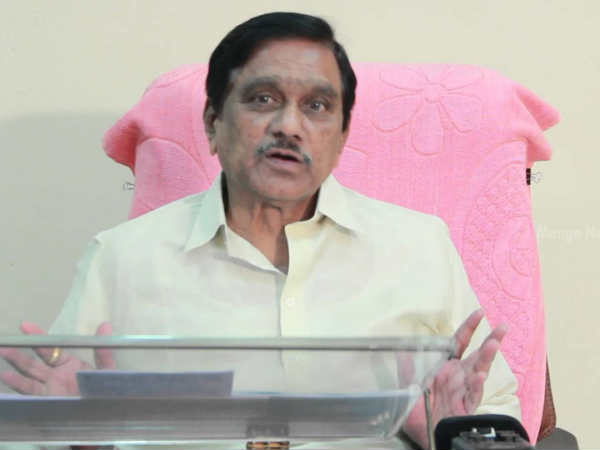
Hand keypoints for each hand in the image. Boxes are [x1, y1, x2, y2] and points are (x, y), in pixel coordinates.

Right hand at [0, 321, 114, 395]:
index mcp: (69, 365)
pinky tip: (7, 377)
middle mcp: (55, 376)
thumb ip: (104, 351)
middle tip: (4, 344)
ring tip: (2, 354)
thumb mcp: (107, 370)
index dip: (38, 337)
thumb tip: (105, 324)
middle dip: (18, 354)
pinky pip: (30, 394)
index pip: (50, 348)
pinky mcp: (46, 402)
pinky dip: (18, 386)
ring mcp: (49, 390)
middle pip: (33, 363)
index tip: (25, 326)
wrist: (103, 416)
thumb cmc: (105, 392)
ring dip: (14, 368)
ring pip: (27, 377)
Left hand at [401, 309, 506, 448]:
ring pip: (479, 371)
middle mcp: (458, 377)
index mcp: (447, 367)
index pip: (460, 342)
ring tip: (493, 344)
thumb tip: (402, 346)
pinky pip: (473, 395)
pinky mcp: (465, 408)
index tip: (480, 313)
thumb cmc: (419, 412)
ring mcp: (464, 391)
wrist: (424, 436)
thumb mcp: (407, 385)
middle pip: (477, 355)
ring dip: (486, 358)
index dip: (469, 327)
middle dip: (491, 341)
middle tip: (502, 328)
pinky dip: (476, 386)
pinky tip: (479, 376)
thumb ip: (407, 366)